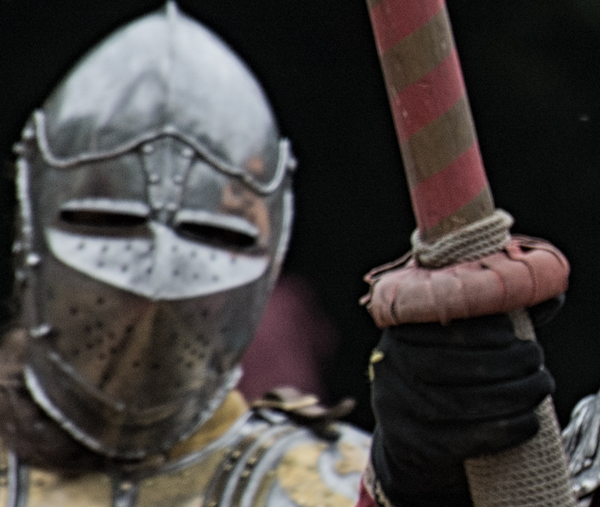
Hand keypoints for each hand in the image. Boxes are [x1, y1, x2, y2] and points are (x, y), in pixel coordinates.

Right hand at [369, 313, 554, 506]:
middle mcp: (390, 363)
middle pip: (452, 363)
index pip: (441, 323)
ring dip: (514, 395)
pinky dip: (507, 430)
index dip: (486, 327)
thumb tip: (552, 296)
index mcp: (398, 327)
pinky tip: (529, 421)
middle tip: (536, 359)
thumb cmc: (444, 374)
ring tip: (539, 386)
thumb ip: (493, 315)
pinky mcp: (414, 443)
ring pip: (462, 402)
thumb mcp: (454, 338)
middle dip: (506, 361)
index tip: (514, 333)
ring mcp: (396, 405)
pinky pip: (466, 438)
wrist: (410, 434)